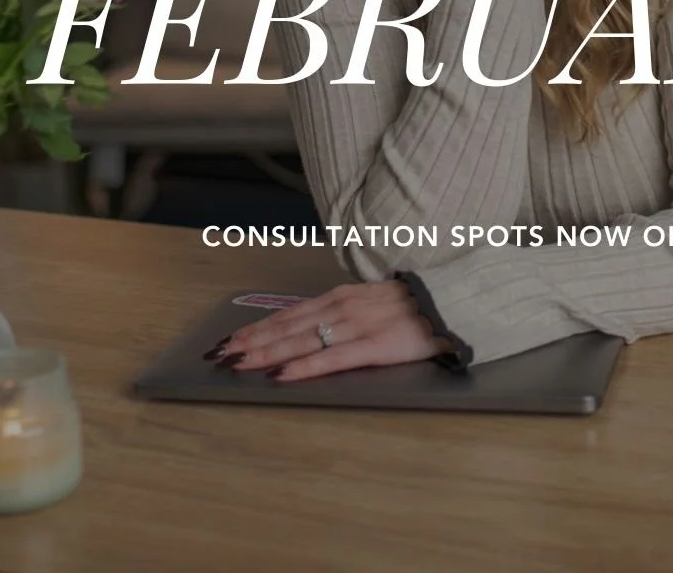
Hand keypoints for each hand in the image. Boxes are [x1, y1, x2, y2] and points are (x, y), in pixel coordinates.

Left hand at [204, 281, 446, 381]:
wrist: (452, 300)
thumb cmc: (413, 305)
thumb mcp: (371, 301)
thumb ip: (343, 314)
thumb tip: (312, 331)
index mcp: (340, 298)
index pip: (289, 314)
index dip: (258, 327)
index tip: (230, 339)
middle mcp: (341, 307)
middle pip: (287, 326)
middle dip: (250, 341)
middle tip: (219, 356)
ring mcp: (356, 325)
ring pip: (300, 340)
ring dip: (265, 353)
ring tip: (237, 363)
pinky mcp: (374, 346)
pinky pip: (330, 358)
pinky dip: (302, 367)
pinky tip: (281, 375)